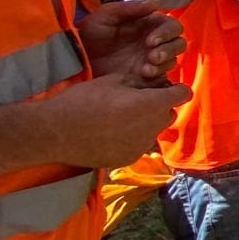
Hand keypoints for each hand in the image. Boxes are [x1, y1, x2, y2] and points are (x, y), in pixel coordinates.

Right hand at [35, 72, 190, 170]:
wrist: (55, 132)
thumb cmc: (83, 100)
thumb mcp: (114, 81)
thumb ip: (141, 82)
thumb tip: (156, 83)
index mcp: (150, 105)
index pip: (183, 95)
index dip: (175, 89)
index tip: (162, 87)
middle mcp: (151, 128)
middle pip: (169, 113)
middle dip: (159, 105)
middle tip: (136, 100)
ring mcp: (141, 146)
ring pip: (155, 130)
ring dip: (146, 122)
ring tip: (121, 117)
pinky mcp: (128, 158)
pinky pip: (140, 144)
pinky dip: (133, 137)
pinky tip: (111, 133)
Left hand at [80, 1, 185, 85]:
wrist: (75, 62)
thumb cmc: (89, 35)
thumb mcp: (105, 16)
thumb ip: (129, 8)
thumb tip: (157, 3)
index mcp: (148, 25)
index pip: (172, 26)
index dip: (166, 33)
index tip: (151, 41)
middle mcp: (154, 43)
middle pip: (178, 44)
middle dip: (169, 50)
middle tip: (152, 57)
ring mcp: (150, 61)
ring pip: (173, 60)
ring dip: (164, 64)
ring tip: (145, 70)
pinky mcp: (146, 78)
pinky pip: (163, 77)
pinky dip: (158, 77)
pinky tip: (143, 77)